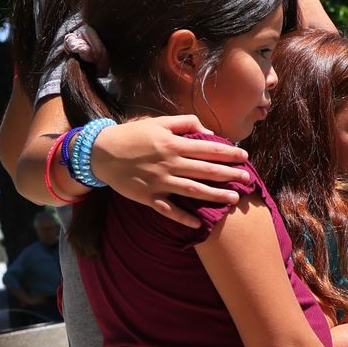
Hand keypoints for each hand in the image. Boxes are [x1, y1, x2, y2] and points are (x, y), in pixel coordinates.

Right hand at [90, 116, 250, 228]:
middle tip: (248, 179)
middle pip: (206, 171)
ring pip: (193, 191)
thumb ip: (185, 123)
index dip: (229, 153)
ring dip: (215, 196)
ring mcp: (159, 182)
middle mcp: (169, 163)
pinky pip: (168, 210)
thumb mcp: (158, 122)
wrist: (100, 153)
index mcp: (173, 144)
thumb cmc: (132, 136)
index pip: (208, 149)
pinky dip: (183, 218)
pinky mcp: (148, 197)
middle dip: (230, 175)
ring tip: (234, 199)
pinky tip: (199, 223)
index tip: (245, 157)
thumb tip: (209, 132)